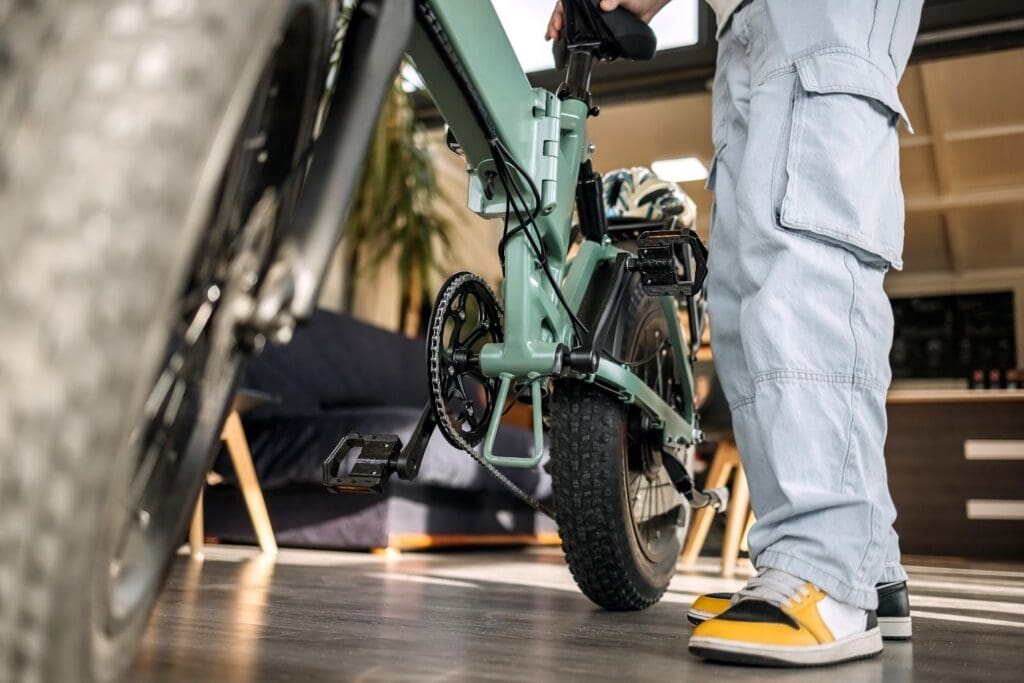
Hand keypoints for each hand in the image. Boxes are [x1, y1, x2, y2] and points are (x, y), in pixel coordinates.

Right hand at [546, 0, 671, 40]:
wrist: (652, 4)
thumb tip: (605, 5)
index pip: (567, 4)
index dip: (558, 14)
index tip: (557, 25)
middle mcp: (591, 9)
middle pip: (568, 17)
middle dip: (557, 27)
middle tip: (552, 37)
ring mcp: (596, 20)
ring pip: (576, 29)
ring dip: (565, 38)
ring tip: (558, 47)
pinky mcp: (604, 31)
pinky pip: (591, 40)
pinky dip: (584, 48)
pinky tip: (577, 54)